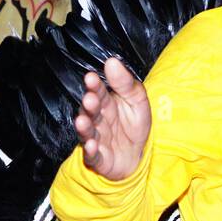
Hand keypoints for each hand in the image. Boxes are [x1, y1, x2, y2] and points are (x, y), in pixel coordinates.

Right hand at [75, 58, 151, 179]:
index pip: (98, 92)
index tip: (91, 77)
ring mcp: (96, 139)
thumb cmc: (134, 125)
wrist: (139, 155)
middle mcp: (97, 120)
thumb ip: (126, 83)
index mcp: (106, 103)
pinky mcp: (98, 159)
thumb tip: (112, 61)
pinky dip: (90, 152)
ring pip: (87, 132)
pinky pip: (92, 156)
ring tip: (82, 121)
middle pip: (90, 111)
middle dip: (89, 105)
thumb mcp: (138, 101)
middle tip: (90, 98)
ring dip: (84, 127)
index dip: (94, 85)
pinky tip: (91, 146)